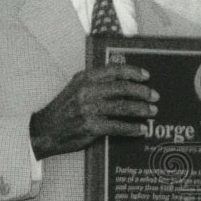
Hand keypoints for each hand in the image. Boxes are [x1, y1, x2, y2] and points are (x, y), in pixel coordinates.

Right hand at [29, 64, 157, 158]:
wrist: (45, 130)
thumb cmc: (64, 108)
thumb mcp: (76, 87)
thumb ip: (96, 81)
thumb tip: (123, 79)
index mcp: (85, 78)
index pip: (114, 70)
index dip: (133, 72)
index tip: (147, 76)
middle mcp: (87, 91)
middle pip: (122, 88)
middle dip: (142, 92)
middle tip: (155, 96)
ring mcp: (88, 109)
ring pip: (122, 107)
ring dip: (141, 110)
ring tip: (152, 112)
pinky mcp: (90, 127)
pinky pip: (117, 126)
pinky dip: (132, 128)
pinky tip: (141, 129)